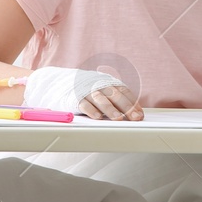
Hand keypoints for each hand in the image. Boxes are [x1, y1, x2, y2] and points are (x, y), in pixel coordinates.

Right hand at [24, 66, 142, 119]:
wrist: (61, 83)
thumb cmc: (88, 91)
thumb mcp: (103, 92)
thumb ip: (116, 100)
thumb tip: (133, 113)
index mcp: (108, 83)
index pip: (124, 91)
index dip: (133, 103)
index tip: (140, 115)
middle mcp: (99, 85)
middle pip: (115, 95)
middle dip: (126, 107)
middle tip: (134, 117)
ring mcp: (87, 91)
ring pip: (100, 99)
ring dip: (110, 109)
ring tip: (118, 118)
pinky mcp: (75, 98)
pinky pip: (84, 104)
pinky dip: (91, 110)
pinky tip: (97, 117)